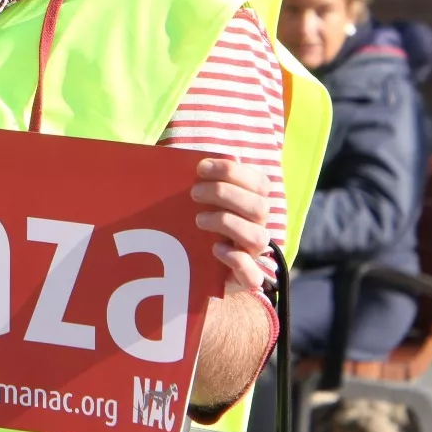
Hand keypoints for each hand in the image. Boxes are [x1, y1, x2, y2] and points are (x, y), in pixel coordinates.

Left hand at [191, 157, 272, 293]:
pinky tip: (216, 250)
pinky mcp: (243, 279)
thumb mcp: (192, 199)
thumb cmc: (190, 224)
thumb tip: (171, 153)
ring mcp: (252, 254)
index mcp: (251, 204)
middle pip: (260, 207)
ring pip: (258, 237)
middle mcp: (257, 227)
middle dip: (226, 194)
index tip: (200, 168)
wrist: (188, 269)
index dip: (233, 171)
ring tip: (199, 220)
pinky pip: (253, 275)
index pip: (259, 182)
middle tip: (193, 193)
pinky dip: (237, 261)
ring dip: (228, 223)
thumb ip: (191, 178)